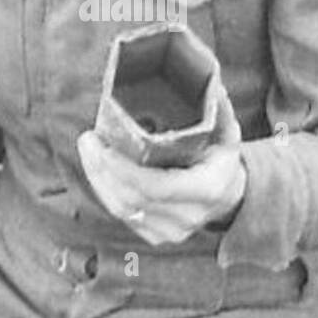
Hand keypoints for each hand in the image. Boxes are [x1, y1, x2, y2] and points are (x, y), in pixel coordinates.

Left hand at [76, 91, 245, 246]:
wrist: (230, 198)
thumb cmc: (223, 159)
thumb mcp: (227, 133)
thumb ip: (217, 108)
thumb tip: (209, 81)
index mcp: (208, 189)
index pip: (157, 186)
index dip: (124, 170)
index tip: (103, 146)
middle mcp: (189, 216)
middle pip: (132, 199)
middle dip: (102, 170)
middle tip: (87, 140)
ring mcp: (172, 231)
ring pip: (122, 209)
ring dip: (99, 179)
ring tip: (88, 149)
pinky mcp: (157, 236)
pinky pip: (123, 216)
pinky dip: (106, 191)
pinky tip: (97, 168)